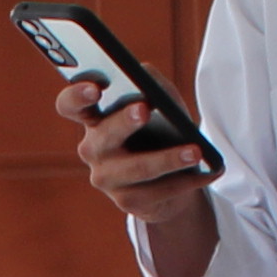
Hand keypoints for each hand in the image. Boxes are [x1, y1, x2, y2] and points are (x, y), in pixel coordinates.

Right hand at [64, 78, 213, 232]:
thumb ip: (151, 85)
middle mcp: (92, 149)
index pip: (70, 105)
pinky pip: (157, 191)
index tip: (94, 89)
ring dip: (167, 159)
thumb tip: (145, 75)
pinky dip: (186, 180)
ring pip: (136, 168)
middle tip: (144, 109)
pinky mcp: (127, 201)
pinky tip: (207, 171)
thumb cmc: (160, 131)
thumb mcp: (159, 104)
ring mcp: (106, 178)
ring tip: (194, 151)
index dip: (76, 97)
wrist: (170, 178)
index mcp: (93, 119)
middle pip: (103, 135)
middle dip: (123, 122)